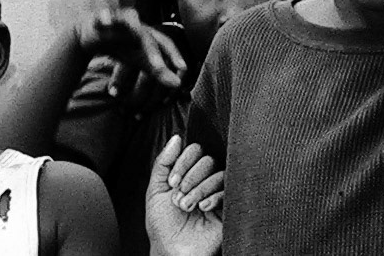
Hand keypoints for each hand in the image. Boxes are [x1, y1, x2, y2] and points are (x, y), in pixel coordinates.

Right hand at [76, 8, 185, 90]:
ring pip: (129, 20)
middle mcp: (136, 25)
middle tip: (158, 68)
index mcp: (147, 34)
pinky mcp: (100, 18)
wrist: (94, 31)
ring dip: (132, 26)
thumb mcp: (140, 58)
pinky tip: (105, 22)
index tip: (183, 68)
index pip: (164, 43)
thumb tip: (178, 84)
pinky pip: (102, 16)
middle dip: (152, 52)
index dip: (174, 54)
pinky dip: (105, 18)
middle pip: (147, 36)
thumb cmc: (121, 44)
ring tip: (136, 33)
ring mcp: (118, 20)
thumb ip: (158, 69)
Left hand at [146, 136, 222, 255]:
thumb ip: (163, 162)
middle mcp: (203, 181)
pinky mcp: (228, 207)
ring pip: (218, 174)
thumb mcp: (155, 189)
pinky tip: (203, 209)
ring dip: (198, 190)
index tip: (171, 182)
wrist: (171, 250)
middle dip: (190, 178)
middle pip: (207, 160)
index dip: (183, 162)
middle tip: (179, 196)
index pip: (194, 150)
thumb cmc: (162, 224)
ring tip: (187, 207)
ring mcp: (216, 193)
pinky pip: (228, 190)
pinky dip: (213, 197)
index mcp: (187, 174)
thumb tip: (176, 138)